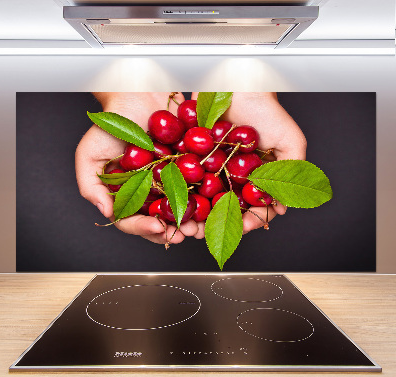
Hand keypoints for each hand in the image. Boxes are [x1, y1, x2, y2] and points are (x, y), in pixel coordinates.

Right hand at [75, 92, 198, 243]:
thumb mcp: (89, 155)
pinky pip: (196, 188)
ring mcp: (168, 182)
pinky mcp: (186, 170)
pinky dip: (204, 199)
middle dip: (171, 231)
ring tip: (198, 227)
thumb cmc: (110, 124)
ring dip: (190, 222)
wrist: (139, 95)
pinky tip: (211, 205)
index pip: (131, 220)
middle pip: (158, 221)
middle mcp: (147, 192)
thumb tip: (107, 213)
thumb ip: (90, 187)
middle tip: (184, 235)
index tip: (158, 227)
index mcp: (125, 195)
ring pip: (179, 209)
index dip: (143, 228)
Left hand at [191, 92, 306, 236]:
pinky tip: (174, 204)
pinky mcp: (194, 157)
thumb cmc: (266, 110)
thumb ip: (292, 173)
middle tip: (206, 234)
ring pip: (203, 199)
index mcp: (257, 177)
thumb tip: (282, 208)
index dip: (250, 221)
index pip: (254, 207)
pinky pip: (186, 180)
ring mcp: (213, 168)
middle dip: (216, 224)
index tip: (244, 228)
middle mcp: (234, 176)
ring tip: (187, 226)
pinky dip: (180, 193)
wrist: (236, 83)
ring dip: (195, 215)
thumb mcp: (290, 141)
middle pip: (225, 208)